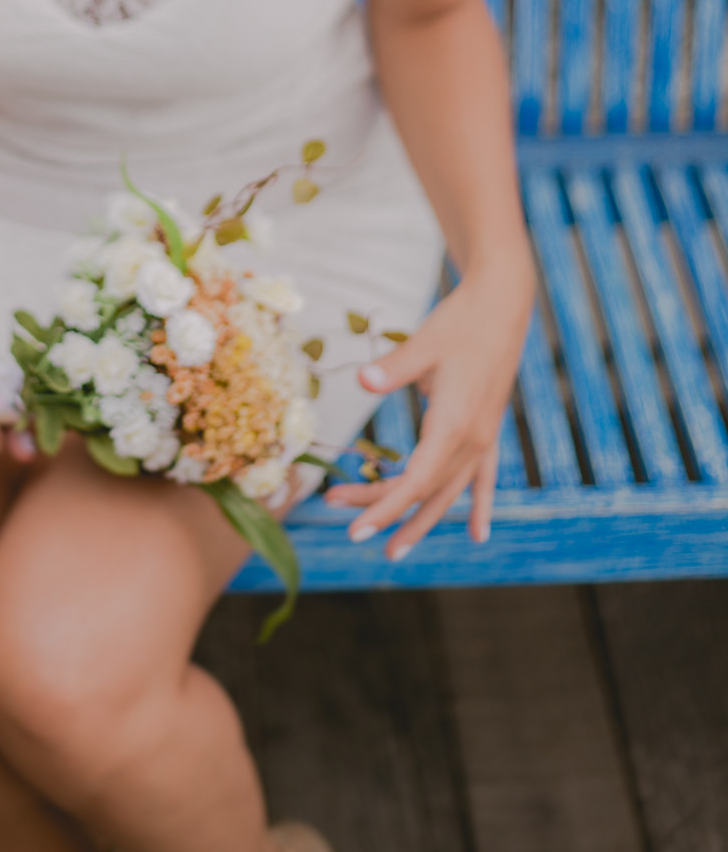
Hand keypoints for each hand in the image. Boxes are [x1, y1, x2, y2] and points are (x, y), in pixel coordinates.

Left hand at [326, 258, 532, 557]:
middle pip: (426, 492)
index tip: (355, 529)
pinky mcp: (488, 430)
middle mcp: (473, 440)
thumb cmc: (459, 323)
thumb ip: (393, 369)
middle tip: (351, 532)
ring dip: (421, 517)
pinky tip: (478, 533)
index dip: (385, 508)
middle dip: (389, 513)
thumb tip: (362, 381)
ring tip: (394, 546)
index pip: (416, 483)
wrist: (501, 306)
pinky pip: (482, 479)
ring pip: (449, 491)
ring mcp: (484, 437)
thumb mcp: (424, 344)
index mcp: (455, 425)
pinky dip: (479, 506)